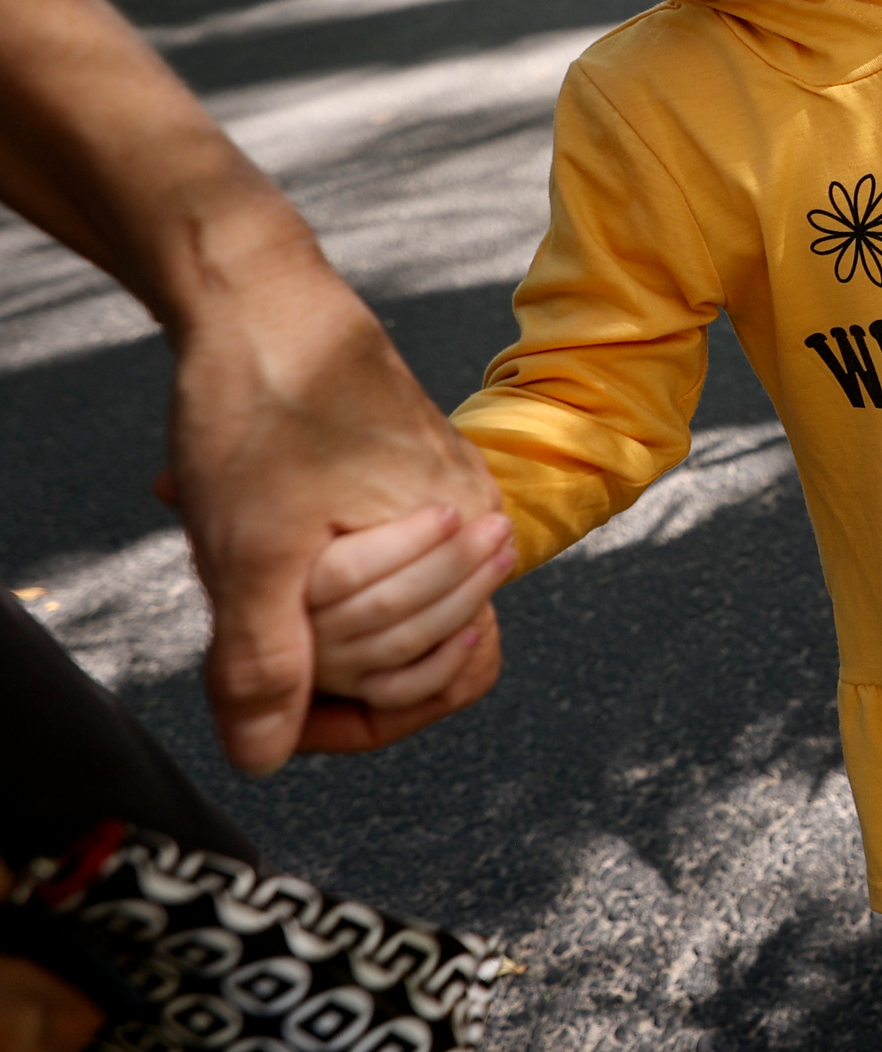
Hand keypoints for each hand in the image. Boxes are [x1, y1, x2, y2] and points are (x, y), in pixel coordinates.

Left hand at [161, 238, 508, 772]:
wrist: (258, 295)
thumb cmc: (267, 405)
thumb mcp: (250, 550)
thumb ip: (264, 662)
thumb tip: (265, 756)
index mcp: (465, 538)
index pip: (442, 680)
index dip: (354, 713)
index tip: (275, 706)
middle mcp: (472, 521)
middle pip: (410, 654)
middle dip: (320, 652)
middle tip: (245, 600)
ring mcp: (439, 498)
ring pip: (381, 611)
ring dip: (303, 608)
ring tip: (239, 561)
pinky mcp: (399, 479)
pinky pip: (365, 562)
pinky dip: (300, 571)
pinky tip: (240, 539)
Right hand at [310, 505, 514, 707]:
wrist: (330, 582)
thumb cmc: (346, 528)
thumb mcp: (339, 507)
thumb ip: (369, 501)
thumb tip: (436, 499)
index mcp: (291, 580)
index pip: (345, 569)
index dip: (405, 541)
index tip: (451, 511)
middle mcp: (306, 629)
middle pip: (387, 603)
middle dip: (454, 562)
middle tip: (498, 526)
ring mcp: (333, 666)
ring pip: (404, 641)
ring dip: (466, 598)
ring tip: (503, 557)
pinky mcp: (362, 689)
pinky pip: (404, 689)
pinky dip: (445, 661)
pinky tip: (476, 627)